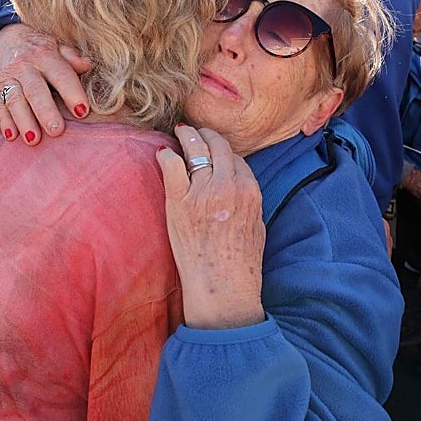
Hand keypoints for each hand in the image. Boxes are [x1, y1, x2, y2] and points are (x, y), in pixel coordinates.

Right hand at [0, 23, 91, 144]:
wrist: (6, 39)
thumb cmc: (40, 49)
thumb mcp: (57, 47)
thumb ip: (72, 58)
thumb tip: (88, 65)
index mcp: (45, 55)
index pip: (61, 74)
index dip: (72, 93)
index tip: (82, 111)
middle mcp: (24, 66)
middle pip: (35, 90)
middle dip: (45, 111)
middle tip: (56, 131)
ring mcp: (7, 77)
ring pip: (14, 100)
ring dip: (23, 120)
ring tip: (33, 140)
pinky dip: (4, 121)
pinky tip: (12, 136)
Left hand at [157, 125, 265, 329]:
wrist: (222, 288)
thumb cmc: (241, 264)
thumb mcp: (257, 225)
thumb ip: (248, 200)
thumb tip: (239, 185)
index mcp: (250, 190)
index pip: (236, 157)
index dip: (222, 152)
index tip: (213, 150)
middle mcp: (228, 185)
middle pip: (218, 145)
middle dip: (206, 135)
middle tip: (195, 132)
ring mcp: (203, 192)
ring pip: (195, 147)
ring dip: (187, 136)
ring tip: (180, 132)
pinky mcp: (179, 201)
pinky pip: (172, 165)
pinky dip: (166, 155)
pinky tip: (163, 154)